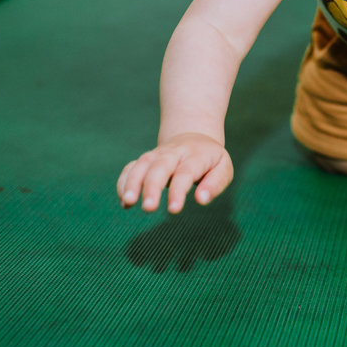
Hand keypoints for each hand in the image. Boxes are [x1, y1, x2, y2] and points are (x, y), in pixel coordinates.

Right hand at [117, 132, 233, 213]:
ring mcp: (157, 154)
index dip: (178, 191)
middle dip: (152, 186)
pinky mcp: (145, 160)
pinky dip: (124, 182)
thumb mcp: (223, 167)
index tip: (174, 209)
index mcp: (195, 154)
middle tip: (148, 208)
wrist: (194, 136)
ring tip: (127, 202)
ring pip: (142, 164)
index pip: (185, 172)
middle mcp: (173, 152)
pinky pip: (130, 167)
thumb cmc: (210, 160)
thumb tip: (201, 199)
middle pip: (160, 166)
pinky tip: (124, 202)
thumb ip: (215, 183)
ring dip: (132, 182)